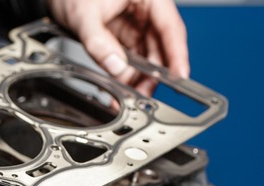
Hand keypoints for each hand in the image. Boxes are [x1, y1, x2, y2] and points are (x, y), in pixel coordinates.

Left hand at [48, 0, 188, 94]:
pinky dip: (126, 75)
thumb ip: (98, 41)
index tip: (180, 76)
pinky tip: (120, 87)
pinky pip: (130, 59)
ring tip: (128, 95)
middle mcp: (145, 11)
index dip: (177, 53)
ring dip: (139, 78)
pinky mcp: (123, 37)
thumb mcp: (83, 14)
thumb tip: (116, 66)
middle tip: (143, 95)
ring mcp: (135, 25)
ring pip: (146, 57)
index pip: (170, 27)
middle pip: (160, 47)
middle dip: (154, 74)